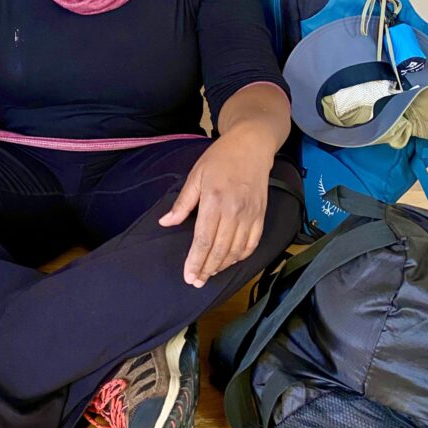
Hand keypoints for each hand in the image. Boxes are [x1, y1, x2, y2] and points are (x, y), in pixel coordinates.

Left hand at [158, 131, 273, 286]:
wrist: (252, 145)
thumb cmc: (220, 158)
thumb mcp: (196, 175)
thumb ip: (182, 203)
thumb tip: (166, 222)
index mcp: (214, 201)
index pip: (204, 239)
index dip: (195, 261)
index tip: (188, 276)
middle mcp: (234, 211)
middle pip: (220, 249)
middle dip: (206, 269)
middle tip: (196, 281)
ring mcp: (250, 214)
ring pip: (236, 250)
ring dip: (223, 266)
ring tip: (209, 274)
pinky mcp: (261, 215)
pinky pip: (252, 243)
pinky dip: (241, 256)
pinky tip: (230, 261)